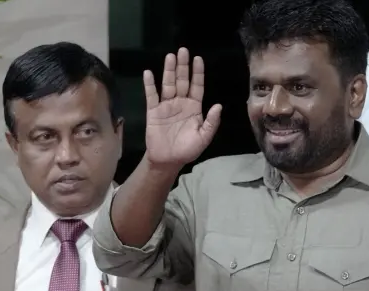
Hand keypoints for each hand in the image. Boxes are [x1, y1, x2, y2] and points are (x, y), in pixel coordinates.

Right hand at [143, 47, 222, 168]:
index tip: (198, 59)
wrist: (168, 161)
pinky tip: (149, 73)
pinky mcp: (153, 111)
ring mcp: (166, 106)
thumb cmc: (188, 150)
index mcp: (194, 108)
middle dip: (183, 66)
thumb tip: (219, 106)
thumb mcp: (204, 138)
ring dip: (169, 71)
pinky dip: (150, 85)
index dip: (197, 73)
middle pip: (182, 81)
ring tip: (170, 56)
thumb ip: (211, 122)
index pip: (197, 86)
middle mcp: (180, 103)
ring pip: (168, 84)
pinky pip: (151, 96)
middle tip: (183, 50)